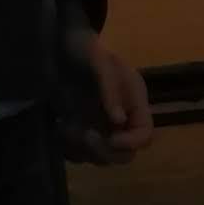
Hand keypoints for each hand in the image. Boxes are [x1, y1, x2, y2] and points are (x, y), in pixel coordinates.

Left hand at [58, 25, 152, 162]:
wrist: (61, 47)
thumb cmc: (87, 51)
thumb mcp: (102, 63)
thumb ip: (110, 89)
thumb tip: (119, 122)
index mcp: (134, 104)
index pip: (144, 135)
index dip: (131, 142)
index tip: (111, 138)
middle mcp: (120, 122)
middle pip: (124, 155)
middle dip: (105, 151)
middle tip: (85, 135)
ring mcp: (99, 129)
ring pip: (100, 158)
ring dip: (83, 150)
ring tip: (66, 127)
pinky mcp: (79, 132)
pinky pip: (78, 154)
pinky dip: (69, 149)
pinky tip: (59, 128)